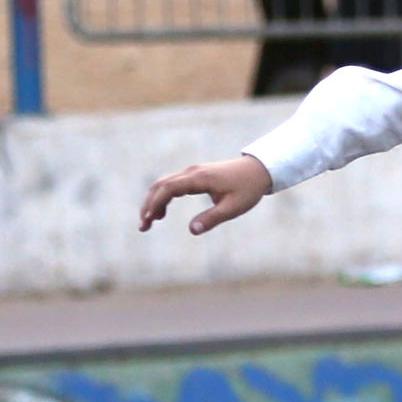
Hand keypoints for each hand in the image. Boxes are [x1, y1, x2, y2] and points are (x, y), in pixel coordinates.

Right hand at [139, 155, 271, 236]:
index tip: (148, 220)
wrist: (258, 170)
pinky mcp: (195, 175)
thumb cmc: (248, 189)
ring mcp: (193, 172)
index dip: (155, 204)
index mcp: (199, 179)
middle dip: (148, 205)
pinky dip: (163, 197)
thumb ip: (212, 219)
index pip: (168, 188)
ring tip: (149, 222)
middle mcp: (192, 172)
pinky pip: (172, 184)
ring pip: (164, 184)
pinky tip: (162, 213)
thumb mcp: (233, 208)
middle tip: (143, 226)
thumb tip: (191, 230)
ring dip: (154, 201)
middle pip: (161, 185)